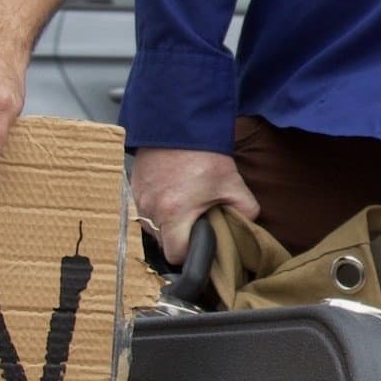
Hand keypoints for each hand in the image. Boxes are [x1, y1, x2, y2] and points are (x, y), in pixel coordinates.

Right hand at [131, 147, 256, 264]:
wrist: (180, 125)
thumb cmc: (205, 155)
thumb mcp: (233, 184)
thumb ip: (245, 211)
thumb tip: (247, 226)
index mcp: (174, 214)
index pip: (175, 255)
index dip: (190, 253)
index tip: (200, 243)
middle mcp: (151, 210)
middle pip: (162, 242)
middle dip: (179, 237)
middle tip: (195, 222)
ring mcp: (139, 199)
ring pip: (151, 227)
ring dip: (166, 223)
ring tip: (183, 205)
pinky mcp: (133, 188)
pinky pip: (143, 210)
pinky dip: (156, 208)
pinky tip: (171, 194)